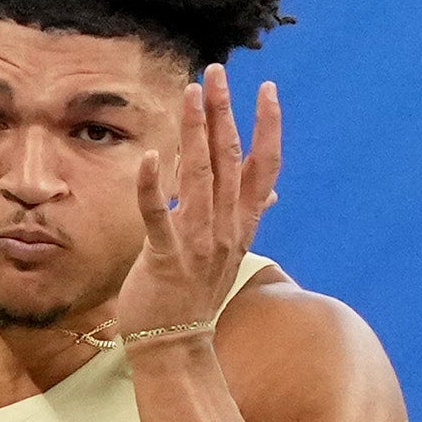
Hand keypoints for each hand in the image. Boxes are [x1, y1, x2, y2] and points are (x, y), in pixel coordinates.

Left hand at [112, 62, 282, 341]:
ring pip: (199, 177)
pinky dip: (152, 185)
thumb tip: (271, 193)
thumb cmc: (194, 296)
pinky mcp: (164, 259)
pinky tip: (150, 154)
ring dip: (195, 132)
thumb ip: (246, 216)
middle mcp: (225, 230)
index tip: (267, 89)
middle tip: (216, 73)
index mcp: (241, 225)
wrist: (176, 348)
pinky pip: (158, 215)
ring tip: (190, 93)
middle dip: (224, 112)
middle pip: (230, 160)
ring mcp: (197, 244)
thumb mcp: (229, 253)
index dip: (269, 127)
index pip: (264, 167)